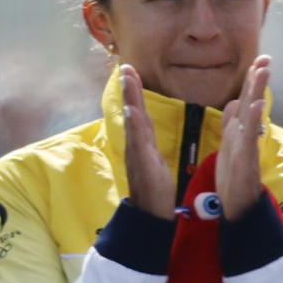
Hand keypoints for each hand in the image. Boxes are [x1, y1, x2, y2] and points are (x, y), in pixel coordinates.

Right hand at [114, 65, 173, 216]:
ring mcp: (137, 154)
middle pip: (133, 112)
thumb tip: (148, 135)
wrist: (151, 216)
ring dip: (130, 99)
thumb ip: (151, 148)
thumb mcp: (156, 164)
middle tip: (125, 67)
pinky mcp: (142, 164)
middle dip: (129, 89)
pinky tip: (132, 110)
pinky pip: (137, 141)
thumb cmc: (156, 192)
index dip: (135, 93)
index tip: (131, 71)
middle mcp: (137, 146)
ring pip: (134, 121)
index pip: (140, 114)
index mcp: (143, 145)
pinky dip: (134, 124)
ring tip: (127, 79)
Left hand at [212, 58, 273, 226]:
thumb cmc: (234, 179)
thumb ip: (232, 125)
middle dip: (257, 78)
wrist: (238, 207)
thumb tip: (234, 103)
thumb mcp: (229, 147)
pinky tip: (258, 105)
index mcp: (238, 131)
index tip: (258, 60)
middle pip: (250, 100)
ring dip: (257, 91)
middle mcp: (244, 134)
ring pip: (251, 113)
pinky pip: (249, 136)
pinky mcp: (246, 159)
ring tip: (264, 70)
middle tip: (266, 57)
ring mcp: (246, 145)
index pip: (244, 99)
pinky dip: (253, 120)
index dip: (250, 80)